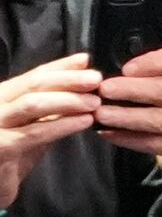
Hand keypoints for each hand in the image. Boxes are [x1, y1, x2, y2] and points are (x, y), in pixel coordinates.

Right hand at [0, 53, 101, 206]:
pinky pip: (36, 131)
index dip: (60, 67)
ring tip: (95, 102)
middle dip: (68, 79)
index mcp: (4, 96)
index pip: (34, 76)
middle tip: (96, 79)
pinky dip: (63, 125)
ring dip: (68, 100)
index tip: (86, 60)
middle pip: (34, 84)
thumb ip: (53, 111)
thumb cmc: (13, 156)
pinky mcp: (2, 145)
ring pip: (33, 103)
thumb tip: (82, 90)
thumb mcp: (34, 127)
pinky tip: (83, 122)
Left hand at [96, 41, 161, 190]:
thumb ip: (156, 60)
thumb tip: (137, 32)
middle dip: (130, 90)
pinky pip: (157, 143)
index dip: (151, 62)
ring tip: (100, 114)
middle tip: (103, 90)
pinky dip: (130, 139)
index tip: (125, 68)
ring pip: (158, 120)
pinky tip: (109, 134)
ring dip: (126, 117)